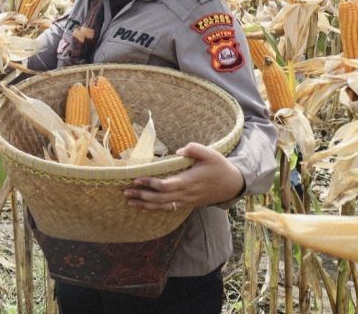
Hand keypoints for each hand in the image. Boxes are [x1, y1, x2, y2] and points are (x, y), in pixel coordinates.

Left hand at [122, 143, 244, 210]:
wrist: (232, 185)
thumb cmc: (220, 167)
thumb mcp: (211, 154)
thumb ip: (195, 149)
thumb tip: (179, 150)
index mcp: (189, 181)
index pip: (165, 185)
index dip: (150, 183)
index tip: (136, 178)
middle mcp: (185, 194)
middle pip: (159, 198)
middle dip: (141, 195)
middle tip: (124, 191)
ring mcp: (186, 201)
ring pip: (162, 206)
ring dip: (144, 204)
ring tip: (129, 201)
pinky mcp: (186, 204)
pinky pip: (168, 208)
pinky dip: (154, 209)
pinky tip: (143, 207)